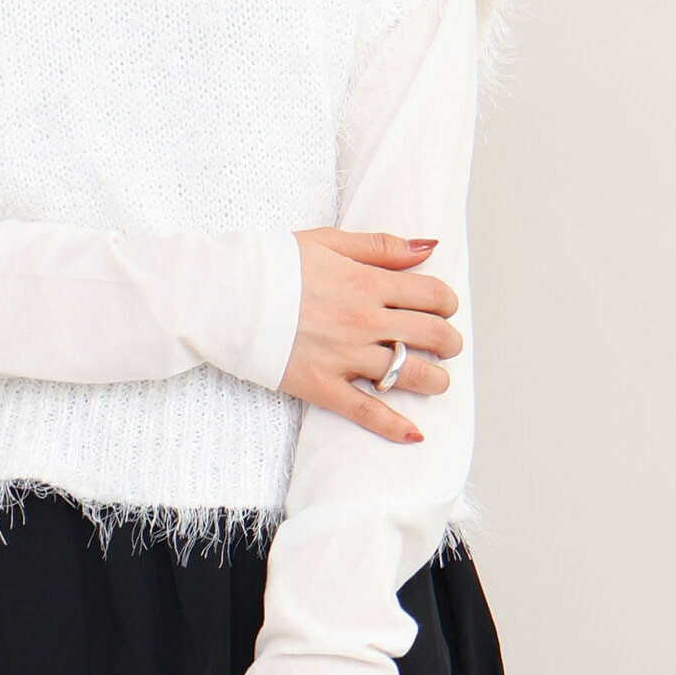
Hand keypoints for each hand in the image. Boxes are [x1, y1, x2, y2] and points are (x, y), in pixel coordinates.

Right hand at [280, 229, 462, 443]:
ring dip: (435, 381)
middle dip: (448, 342)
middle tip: (446, 344)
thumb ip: (381, 246)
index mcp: (367, 283)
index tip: (442, 307)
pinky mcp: (322, 385)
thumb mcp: (328, 241)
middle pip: (432, 336)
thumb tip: (428, 247)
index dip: (447, 302)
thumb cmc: (275, 264)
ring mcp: (345, 356)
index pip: (432, 295)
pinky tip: (415, 433)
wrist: (227, 294)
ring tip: (436, 380)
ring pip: (410, 376)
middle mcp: (364, 321)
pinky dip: (394, 427)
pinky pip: (367, 412)